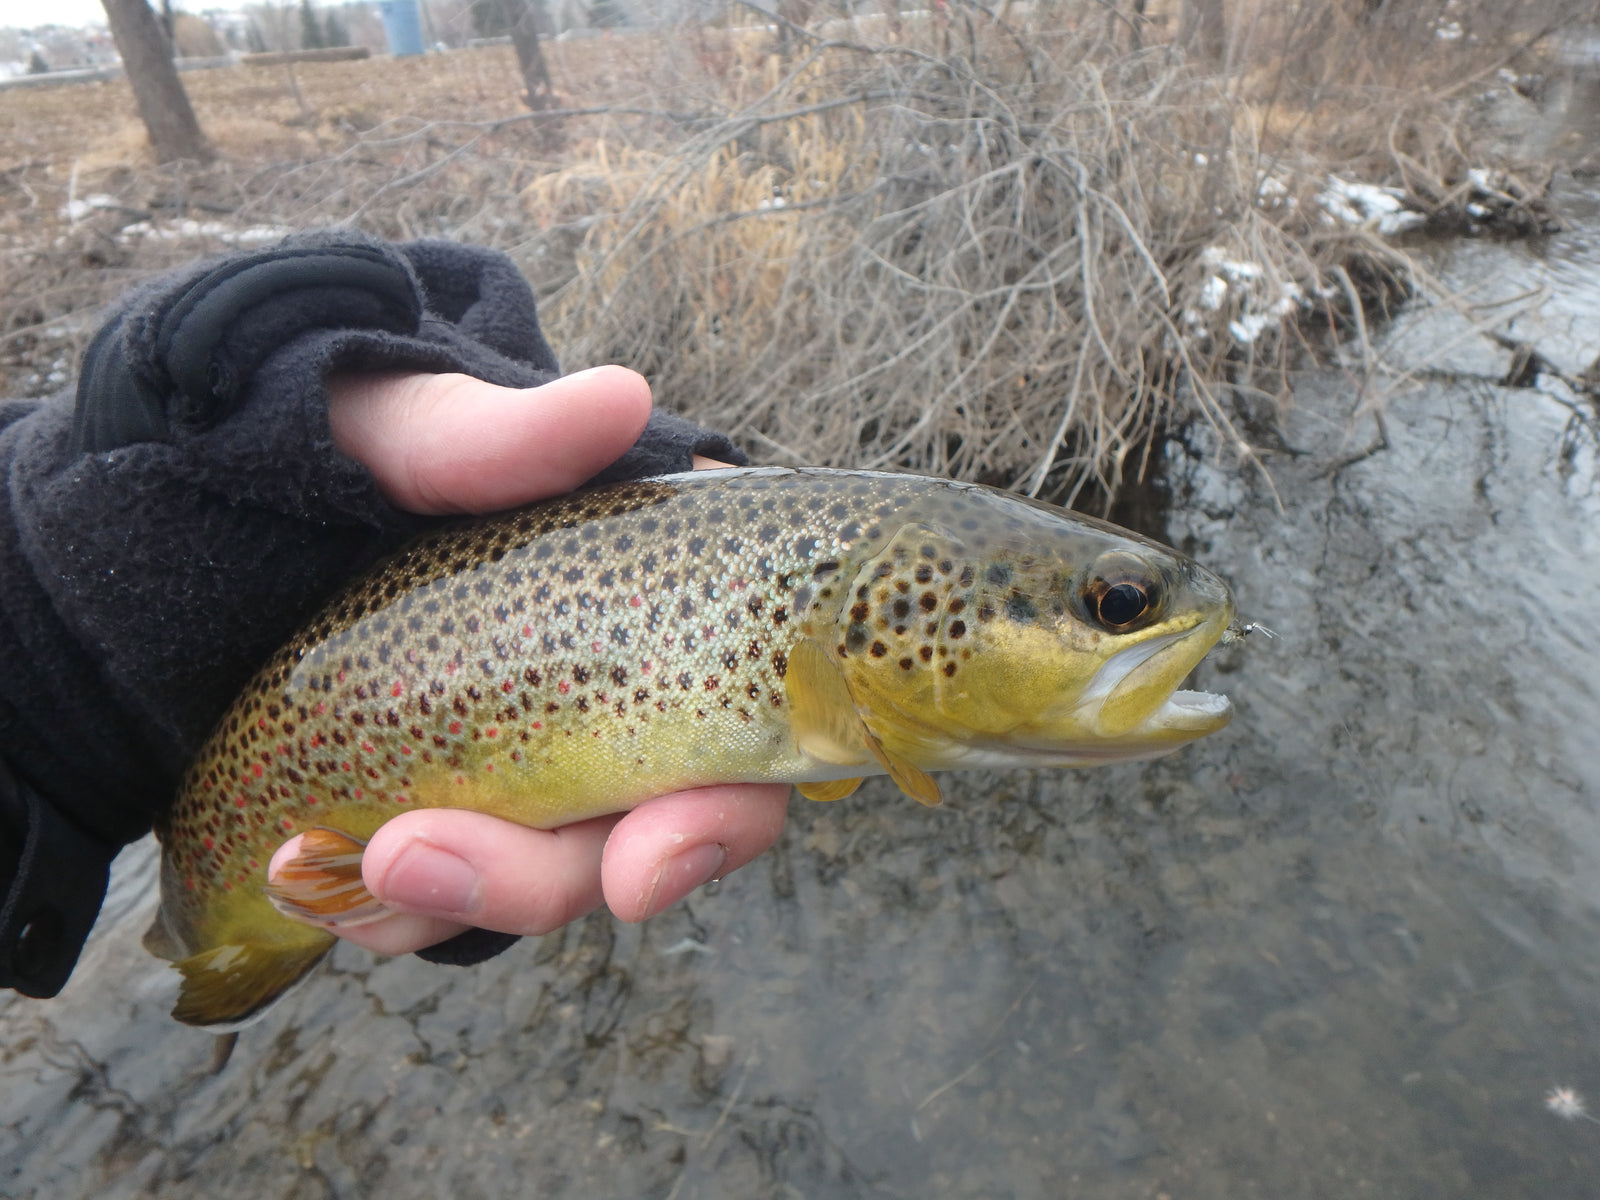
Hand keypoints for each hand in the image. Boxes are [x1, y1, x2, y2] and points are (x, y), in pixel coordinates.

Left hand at [267, 368, 789, 954]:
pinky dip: (409, 913)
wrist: (146, 538)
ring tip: (344, 873)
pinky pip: (472, 901)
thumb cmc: (284, 447)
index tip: (657, 842)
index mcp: (636, 574)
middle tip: (418, 863)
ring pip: (567, 875)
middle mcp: (615, 669)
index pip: (746, 698)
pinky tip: (328, 883)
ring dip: (469, 898)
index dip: (728, 794)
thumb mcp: (371, 426)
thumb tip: (617, 398)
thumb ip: (484, 430)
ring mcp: (538, 748)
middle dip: (555, 871)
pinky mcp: (461, 803)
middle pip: (667, 821)